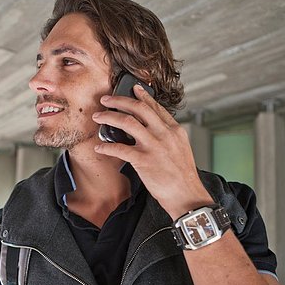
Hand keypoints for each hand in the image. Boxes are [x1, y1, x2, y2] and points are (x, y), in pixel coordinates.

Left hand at [92, 84, 213, 219]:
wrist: (187, 195)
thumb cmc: (183, 177)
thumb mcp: (180, 149)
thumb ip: (167, 137)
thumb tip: (150, 131)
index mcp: (174, 130)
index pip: (155, 107)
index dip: (142, 96)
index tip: (133, 88)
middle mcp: (164, 134)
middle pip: (138, 108)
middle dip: (119, 100)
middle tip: (106, 99)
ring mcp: (154, 146)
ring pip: (126, 122)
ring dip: (108, 117)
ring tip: (98, 117)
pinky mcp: (143, 160)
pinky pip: (119, 148)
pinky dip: (106, 146)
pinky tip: (99, 147)